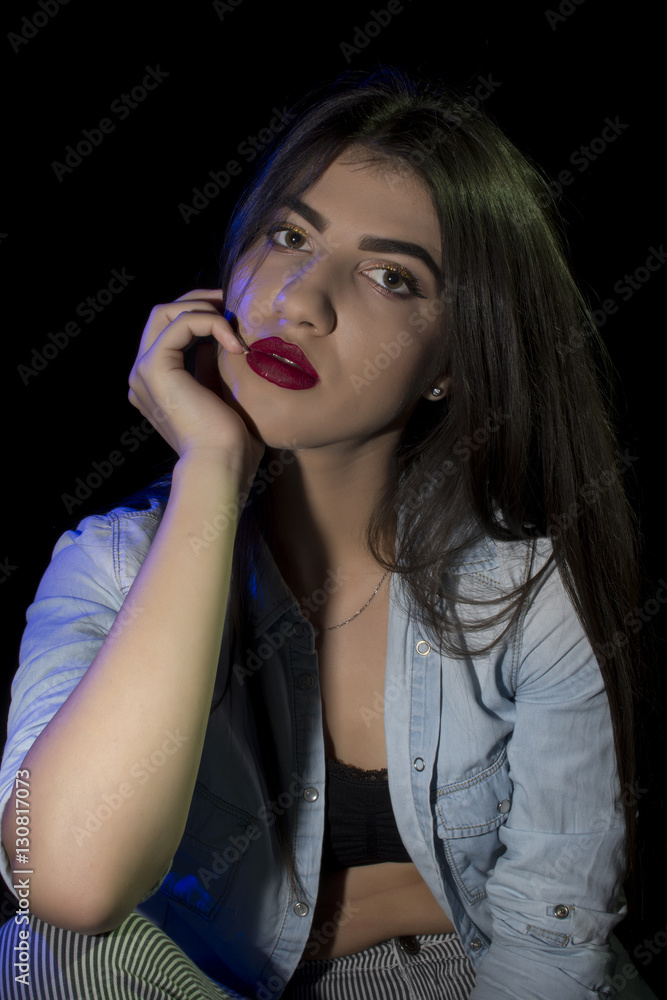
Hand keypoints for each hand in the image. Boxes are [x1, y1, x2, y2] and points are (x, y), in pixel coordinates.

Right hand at [128, 289, 263, 477]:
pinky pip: (181, 323)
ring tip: (235, 323)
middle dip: (198, 302)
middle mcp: (143, 377)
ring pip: (165, 312)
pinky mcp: (155, 367)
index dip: (199, 315)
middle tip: (231, 303)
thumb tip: (215, 342)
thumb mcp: (220, 397)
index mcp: (156, 385)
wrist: (222, 465)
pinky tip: (235, 344)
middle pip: (160, 314)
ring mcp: (144, 371)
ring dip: (204, 308)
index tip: (232, 317)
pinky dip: (211, 323)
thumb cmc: (230, 443)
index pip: (168, 332)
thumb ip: (209, 368)